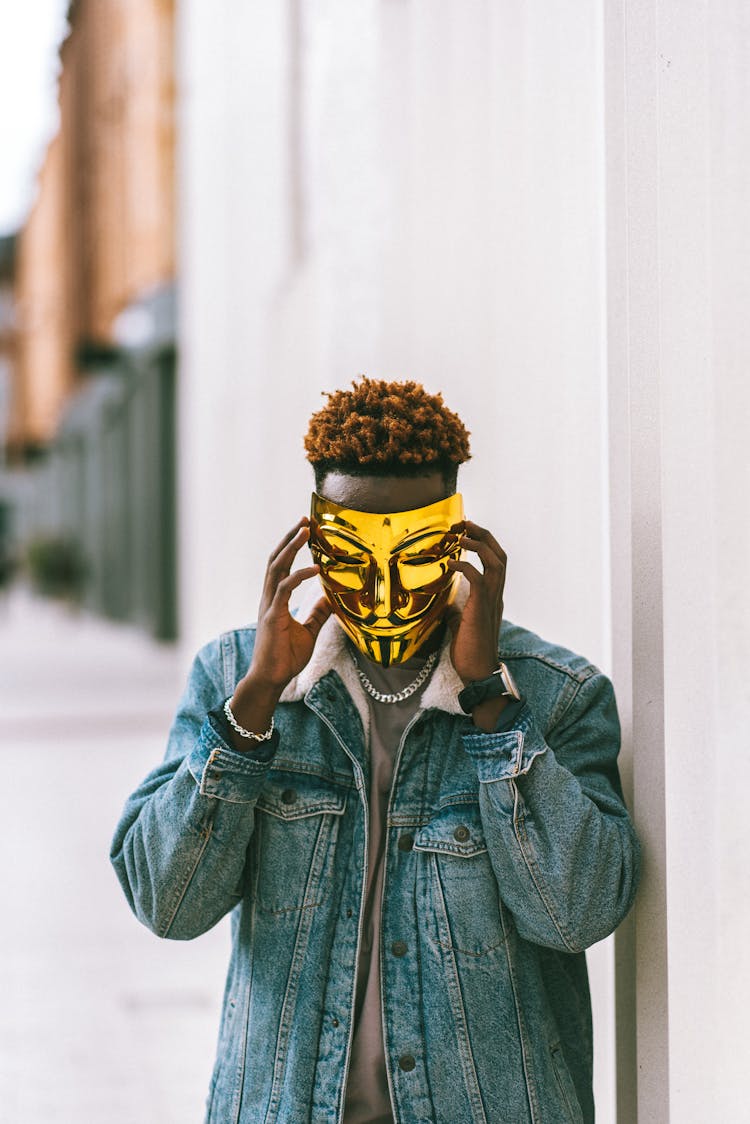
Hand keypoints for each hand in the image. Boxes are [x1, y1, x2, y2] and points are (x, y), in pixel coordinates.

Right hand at [229, 519, 331, 742]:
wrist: (271, 679)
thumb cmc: (285, 657)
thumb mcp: (309, 630)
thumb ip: (318, 613)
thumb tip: (332, 598)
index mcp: (276, 599)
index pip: (282, 566)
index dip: (291, 547)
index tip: (305, 529)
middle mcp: (269, 598)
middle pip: (277, 559)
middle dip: (290, 538)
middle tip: (304, 519)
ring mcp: (269, 606)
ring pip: (277, 568)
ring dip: (291, 547)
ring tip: (305, 530)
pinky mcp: (273, 616)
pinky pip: (285, 589)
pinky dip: (299, 575)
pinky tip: (315, 569)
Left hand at [446, 520, 506, 684]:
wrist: (476, 673)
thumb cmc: (469, 651)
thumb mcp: (460, 624)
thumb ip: (457, 609)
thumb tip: (446, 602)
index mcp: (494, 596)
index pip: (496, 561)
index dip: (484, 543)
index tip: (467, 531)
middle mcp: (497, 595)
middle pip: (500, 555)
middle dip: (483, 535)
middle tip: (464, 523)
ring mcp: (492, 601)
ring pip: (495, 562)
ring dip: (477, 544)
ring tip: (460, 535)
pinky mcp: (480, 609)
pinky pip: (478, 579)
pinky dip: (465, 566)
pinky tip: (450, 562)